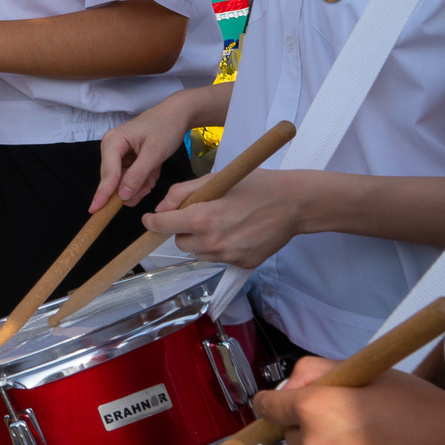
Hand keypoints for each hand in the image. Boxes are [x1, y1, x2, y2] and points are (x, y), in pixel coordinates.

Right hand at [94, 92, 203, 208]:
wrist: (177, 115)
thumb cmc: (165, 128)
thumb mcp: (154, 153)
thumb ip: (137, 175)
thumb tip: (122, 196)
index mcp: (113, 142)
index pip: (108, 173)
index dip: (103, 193)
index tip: (95, 210)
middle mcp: (111, 149)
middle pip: (114, 180)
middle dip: (133, 187)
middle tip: (150, 184)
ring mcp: (119, 155)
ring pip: (124, 183)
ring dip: (141, 184)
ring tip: (154, 174)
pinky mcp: (127, 160)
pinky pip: (132, 179)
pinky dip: (144, 179)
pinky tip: (153, 171)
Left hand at [141, 170, 310, 267]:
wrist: (294, 204)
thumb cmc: (256, 187)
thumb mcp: (215, 180)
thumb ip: (182, 193)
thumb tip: (161, 209)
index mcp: (202, 218)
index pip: (162, 226)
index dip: (153, 222)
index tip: (150, 219)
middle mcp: (213, 242)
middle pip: (179, 242)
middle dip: (183, 229)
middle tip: (200, 214)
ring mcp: (228, 256)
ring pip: (198, 253)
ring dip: (201, 240)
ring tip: (221, 222)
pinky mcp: (242, 264)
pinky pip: (219, 258)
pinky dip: (220, 248)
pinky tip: (236, 232)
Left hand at [252, 360, 444, 444]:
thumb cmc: (417, 405)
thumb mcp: (364, 372)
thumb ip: (315, 372)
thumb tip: (288, 387)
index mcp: (314, 408)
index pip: (267, 407)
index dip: (273, 405)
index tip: (277, 408)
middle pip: (294, 439)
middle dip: (313, 432)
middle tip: (350, 427)